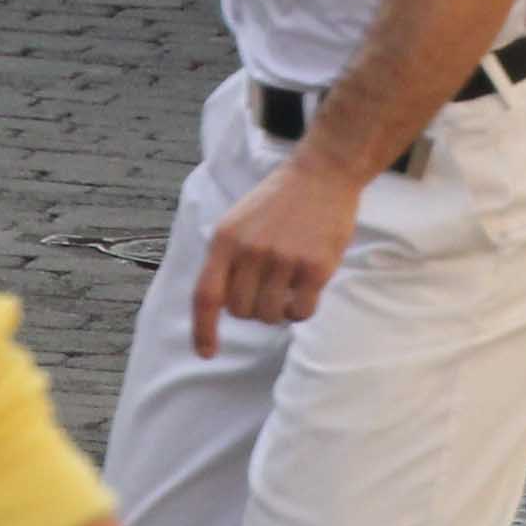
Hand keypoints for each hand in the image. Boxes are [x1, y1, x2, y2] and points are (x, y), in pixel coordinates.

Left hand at [190, 154, 366, 353]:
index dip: (203, 330)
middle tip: (269, 286)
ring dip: (279, 310)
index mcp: (225, 239)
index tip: (206, 353)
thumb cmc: (279, 201)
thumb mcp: (238, 222)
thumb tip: (220, 306)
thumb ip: (226, 259)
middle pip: (241, 312)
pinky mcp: (315, 267)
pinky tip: (307, 289)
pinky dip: (301, 309)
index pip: (206, 295)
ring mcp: (284, 259)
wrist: (323, 172)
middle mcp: (251, 251)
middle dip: (253, 308)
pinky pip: (301, 312)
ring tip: (289, 284)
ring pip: (270, 316)